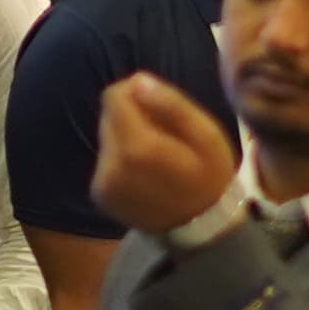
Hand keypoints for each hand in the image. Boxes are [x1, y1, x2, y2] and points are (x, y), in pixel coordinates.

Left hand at [93, 75, 239, 237]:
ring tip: (157, 155)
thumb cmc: (209, 176)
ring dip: (127, 136)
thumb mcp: (206, 135)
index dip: (135, 92)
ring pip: (106, 136)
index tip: (159, 105)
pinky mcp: (99, 195)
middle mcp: (112, 167)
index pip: (114, 96)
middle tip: (164, 134)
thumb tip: (138, 80)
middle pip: (108, 115)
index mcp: (138, 148)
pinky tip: (146, 172)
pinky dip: (122, 158)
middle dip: (133, 116)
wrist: (202, 229)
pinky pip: (105, 160)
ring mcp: (103, 184)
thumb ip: (172, 105)